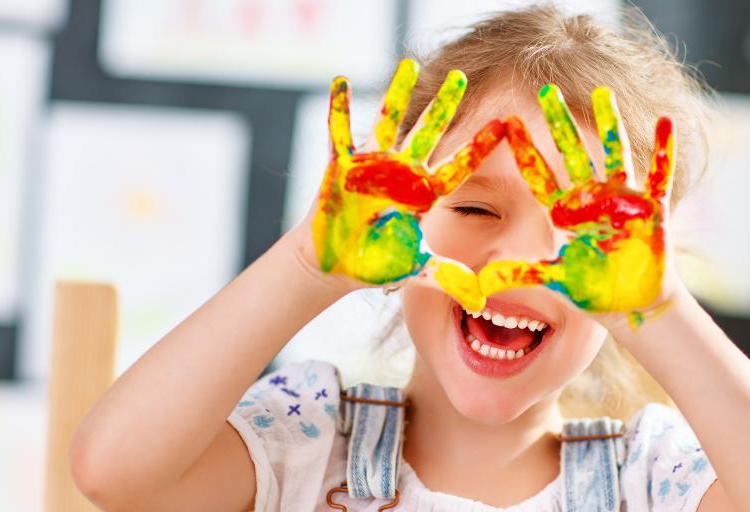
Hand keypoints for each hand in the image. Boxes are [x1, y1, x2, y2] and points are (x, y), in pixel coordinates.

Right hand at [312, 59, 505, 310]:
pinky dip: (338, 108)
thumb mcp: (416, 268)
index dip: (479, 148)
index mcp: (424, 194)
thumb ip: (448, 279)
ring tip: (406, 64)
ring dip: (396, 95)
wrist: (337, 262)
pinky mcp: (341, 166)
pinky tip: (341, 80)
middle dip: (444, 107)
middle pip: (428, 135)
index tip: (505, 127)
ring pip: (388, 123)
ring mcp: (372, 166)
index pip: (458, 167)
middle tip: (461, 79)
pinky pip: (339, 132)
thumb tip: (481, 302)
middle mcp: (402, 173)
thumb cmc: (378, 263)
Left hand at [479, 85, 675, 323]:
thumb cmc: (591, 288)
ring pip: (614, 154)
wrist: (630, 304)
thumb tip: (480, 282)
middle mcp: (590, 199)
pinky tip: (664, 122)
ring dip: (610, 124)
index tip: (507, 123)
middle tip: (547, 89)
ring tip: (603, 91)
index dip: (524, 150)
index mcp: (564, 212)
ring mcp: (622, 200)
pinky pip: (660, 174)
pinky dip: (664, 151)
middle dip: (560, 123)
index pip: (539, 175)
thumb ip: (520, 275)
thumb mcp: (553, 280)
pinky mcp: (652, 210)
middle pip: (572, 153)